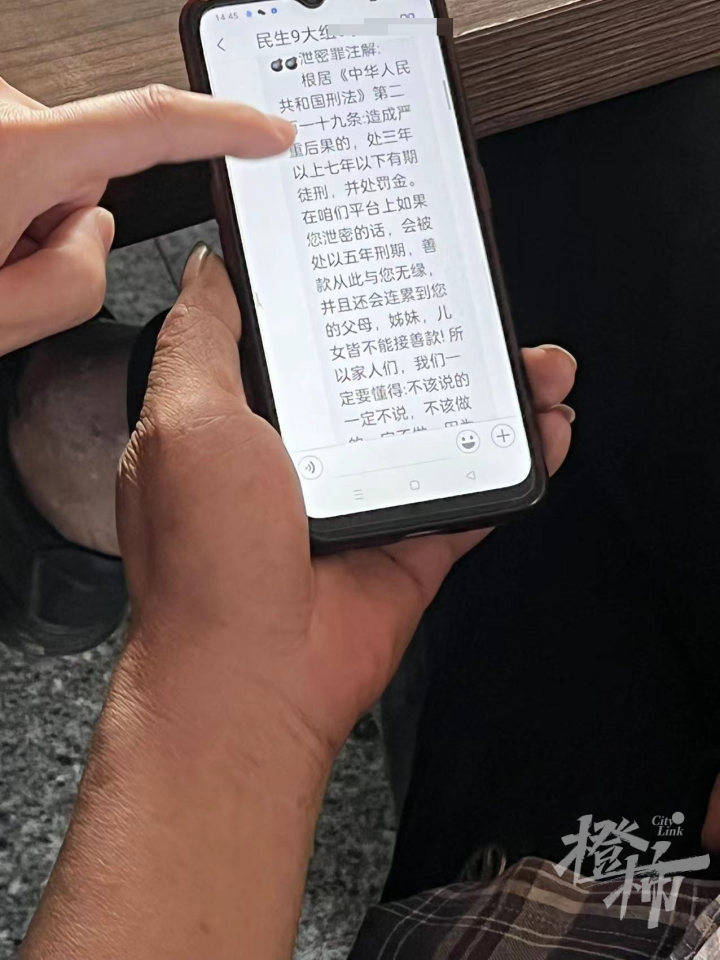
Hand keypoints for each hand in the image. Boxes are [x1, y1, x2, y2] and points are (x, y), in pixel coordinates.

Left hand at [0, 78, 293, 354]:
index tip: (270, 133)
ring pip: (52, 171)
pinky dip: (9, 199)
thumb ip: (73, 286)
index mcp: (11, 155)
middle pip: (90, 174)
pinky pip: (23, 159)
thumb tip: (98, 233)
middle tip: (9, 269)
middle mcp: (1, 116)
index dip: (226, 128)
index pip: (152, 124)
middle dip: (65, 229)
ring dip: (29, 217)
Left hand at [21, 246, 575, 959]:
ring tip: (534, 365)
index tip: (381, 259)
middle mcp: (306, 454)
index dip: (341, 297)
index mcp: (246, 418)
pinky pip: (473, 493)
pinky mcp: (411, 540)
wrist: (255, 675)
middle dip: (435, 341)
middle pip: (385, 379)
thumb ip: (201, 339)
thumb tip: (213, 271)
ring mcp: (365, 498)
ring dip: (492, 395)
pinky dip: (515, 463)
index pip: (301, 339)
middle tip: (477, 306)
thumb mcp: (186, 418)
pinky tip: (546, 432)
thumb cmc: (207, 554)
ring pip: (442, 429)